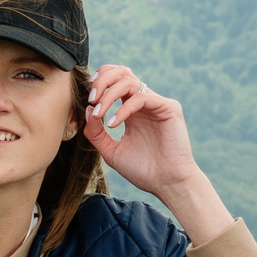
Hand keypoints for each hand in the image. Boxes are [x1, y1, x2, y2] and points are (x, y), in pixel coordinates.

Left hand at [84, 65, 230, 242]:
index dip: (100, 80)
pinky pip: (142, 97)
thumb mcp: (111, 151)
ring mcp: (157, 104)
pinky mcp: (168, 108)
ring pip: (130, 81)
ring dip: (109, 94)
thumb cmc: (143, 170)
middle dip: (103, 80)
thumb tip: (88, 110)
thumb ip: (96, 133)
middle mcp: (144, 103)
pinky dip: (123, 108)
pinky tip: (114, 124)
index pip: (116, 81)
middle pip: (123, 72)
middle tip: (92, 98)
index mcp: (132, 110)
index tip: (89, 97)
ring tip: (99, 112)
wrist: (167, 184)